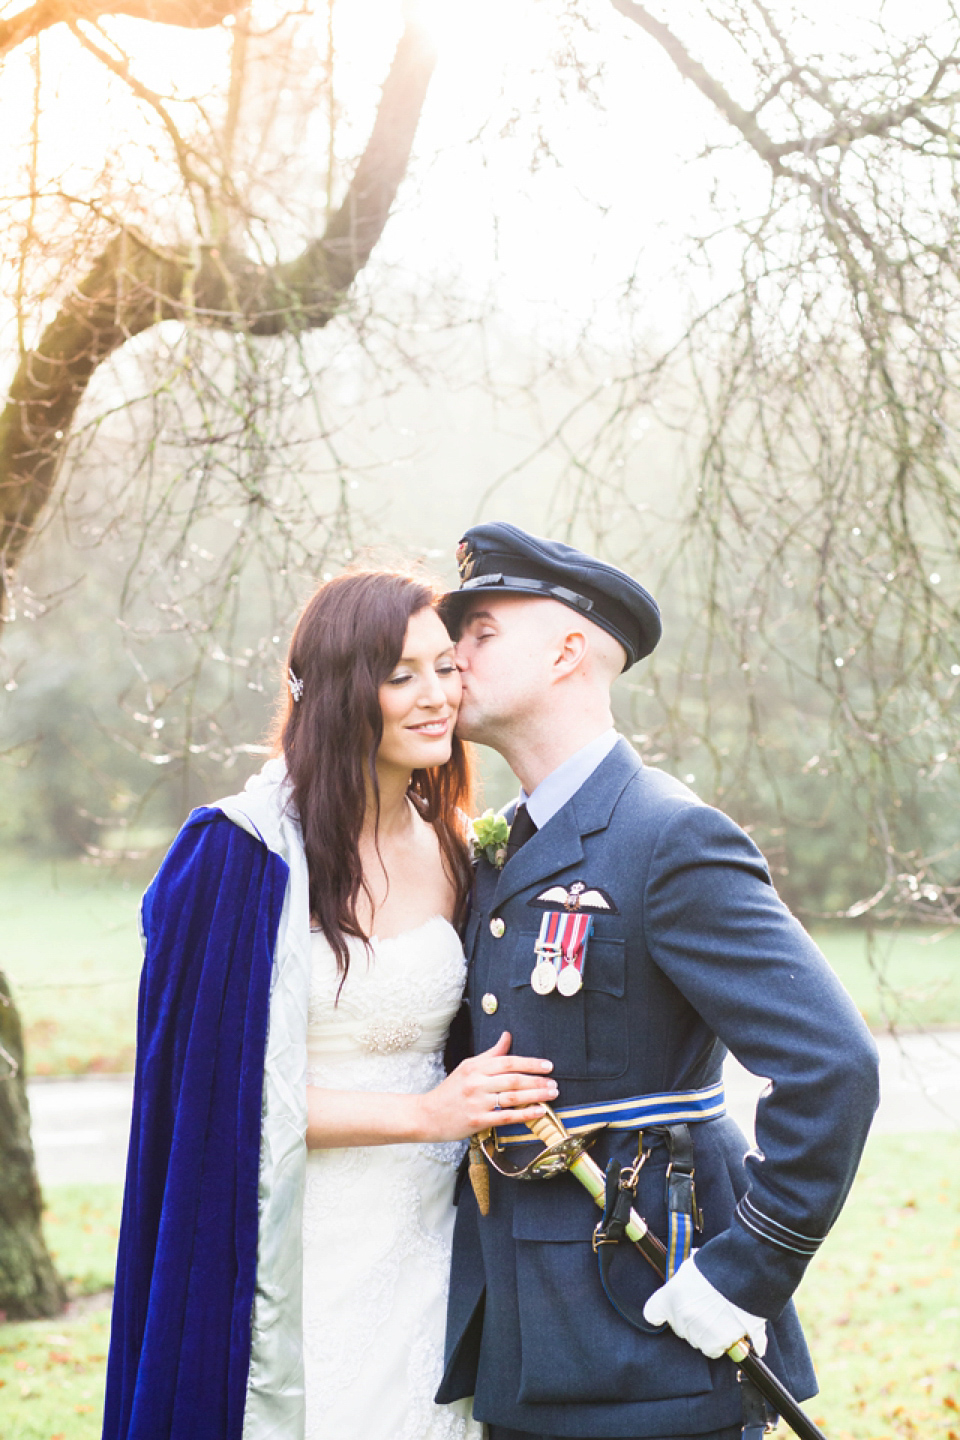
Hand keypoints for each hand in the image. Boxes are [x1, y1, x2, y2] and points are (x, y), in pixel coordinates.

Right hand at [417, 1031, 556, 1140]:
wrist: (427, 1115)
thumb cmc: (450, 1090)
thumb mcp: (468, 1067)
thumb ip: (491, 1054)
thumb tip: (508, 1036)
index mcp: (475, 1067)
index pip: (508, 1061)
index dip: (530, 1063)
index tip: (548, 1065)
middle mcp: (477, 1083)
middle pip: (513, 1079)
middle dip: (537, 1081)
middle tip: (554, 1083)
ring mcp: (477, 1103)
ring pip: (513, 1098)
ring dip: (536, 1096)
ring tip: (551, 1095)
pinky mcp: (477, 1121)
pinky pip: (506, 1117)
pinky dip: (525, 1114)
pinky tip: (539, 1112)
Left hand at [642, 1253, 766, 1358]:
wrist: (742, 1274)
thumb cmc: (717, 1265)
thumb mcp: (691, 1267)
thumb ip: (684, 1282)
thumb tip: (687, 1284)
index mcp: (668, 1298)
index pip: (652, 1313)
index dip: (661, 1313)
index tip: (666, 1313)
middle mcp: (680, 1319)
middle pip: (682, 1329)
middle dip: (694, 1322)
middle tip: (709, 1307)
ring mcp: (698, 1334)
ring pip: (701, 1342)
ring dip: (711, 1333)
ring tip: (725, 1315)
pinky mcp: (718, 1344)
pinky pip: (718, 1349)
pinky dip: (727, 1342)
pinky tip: (735, 1329)